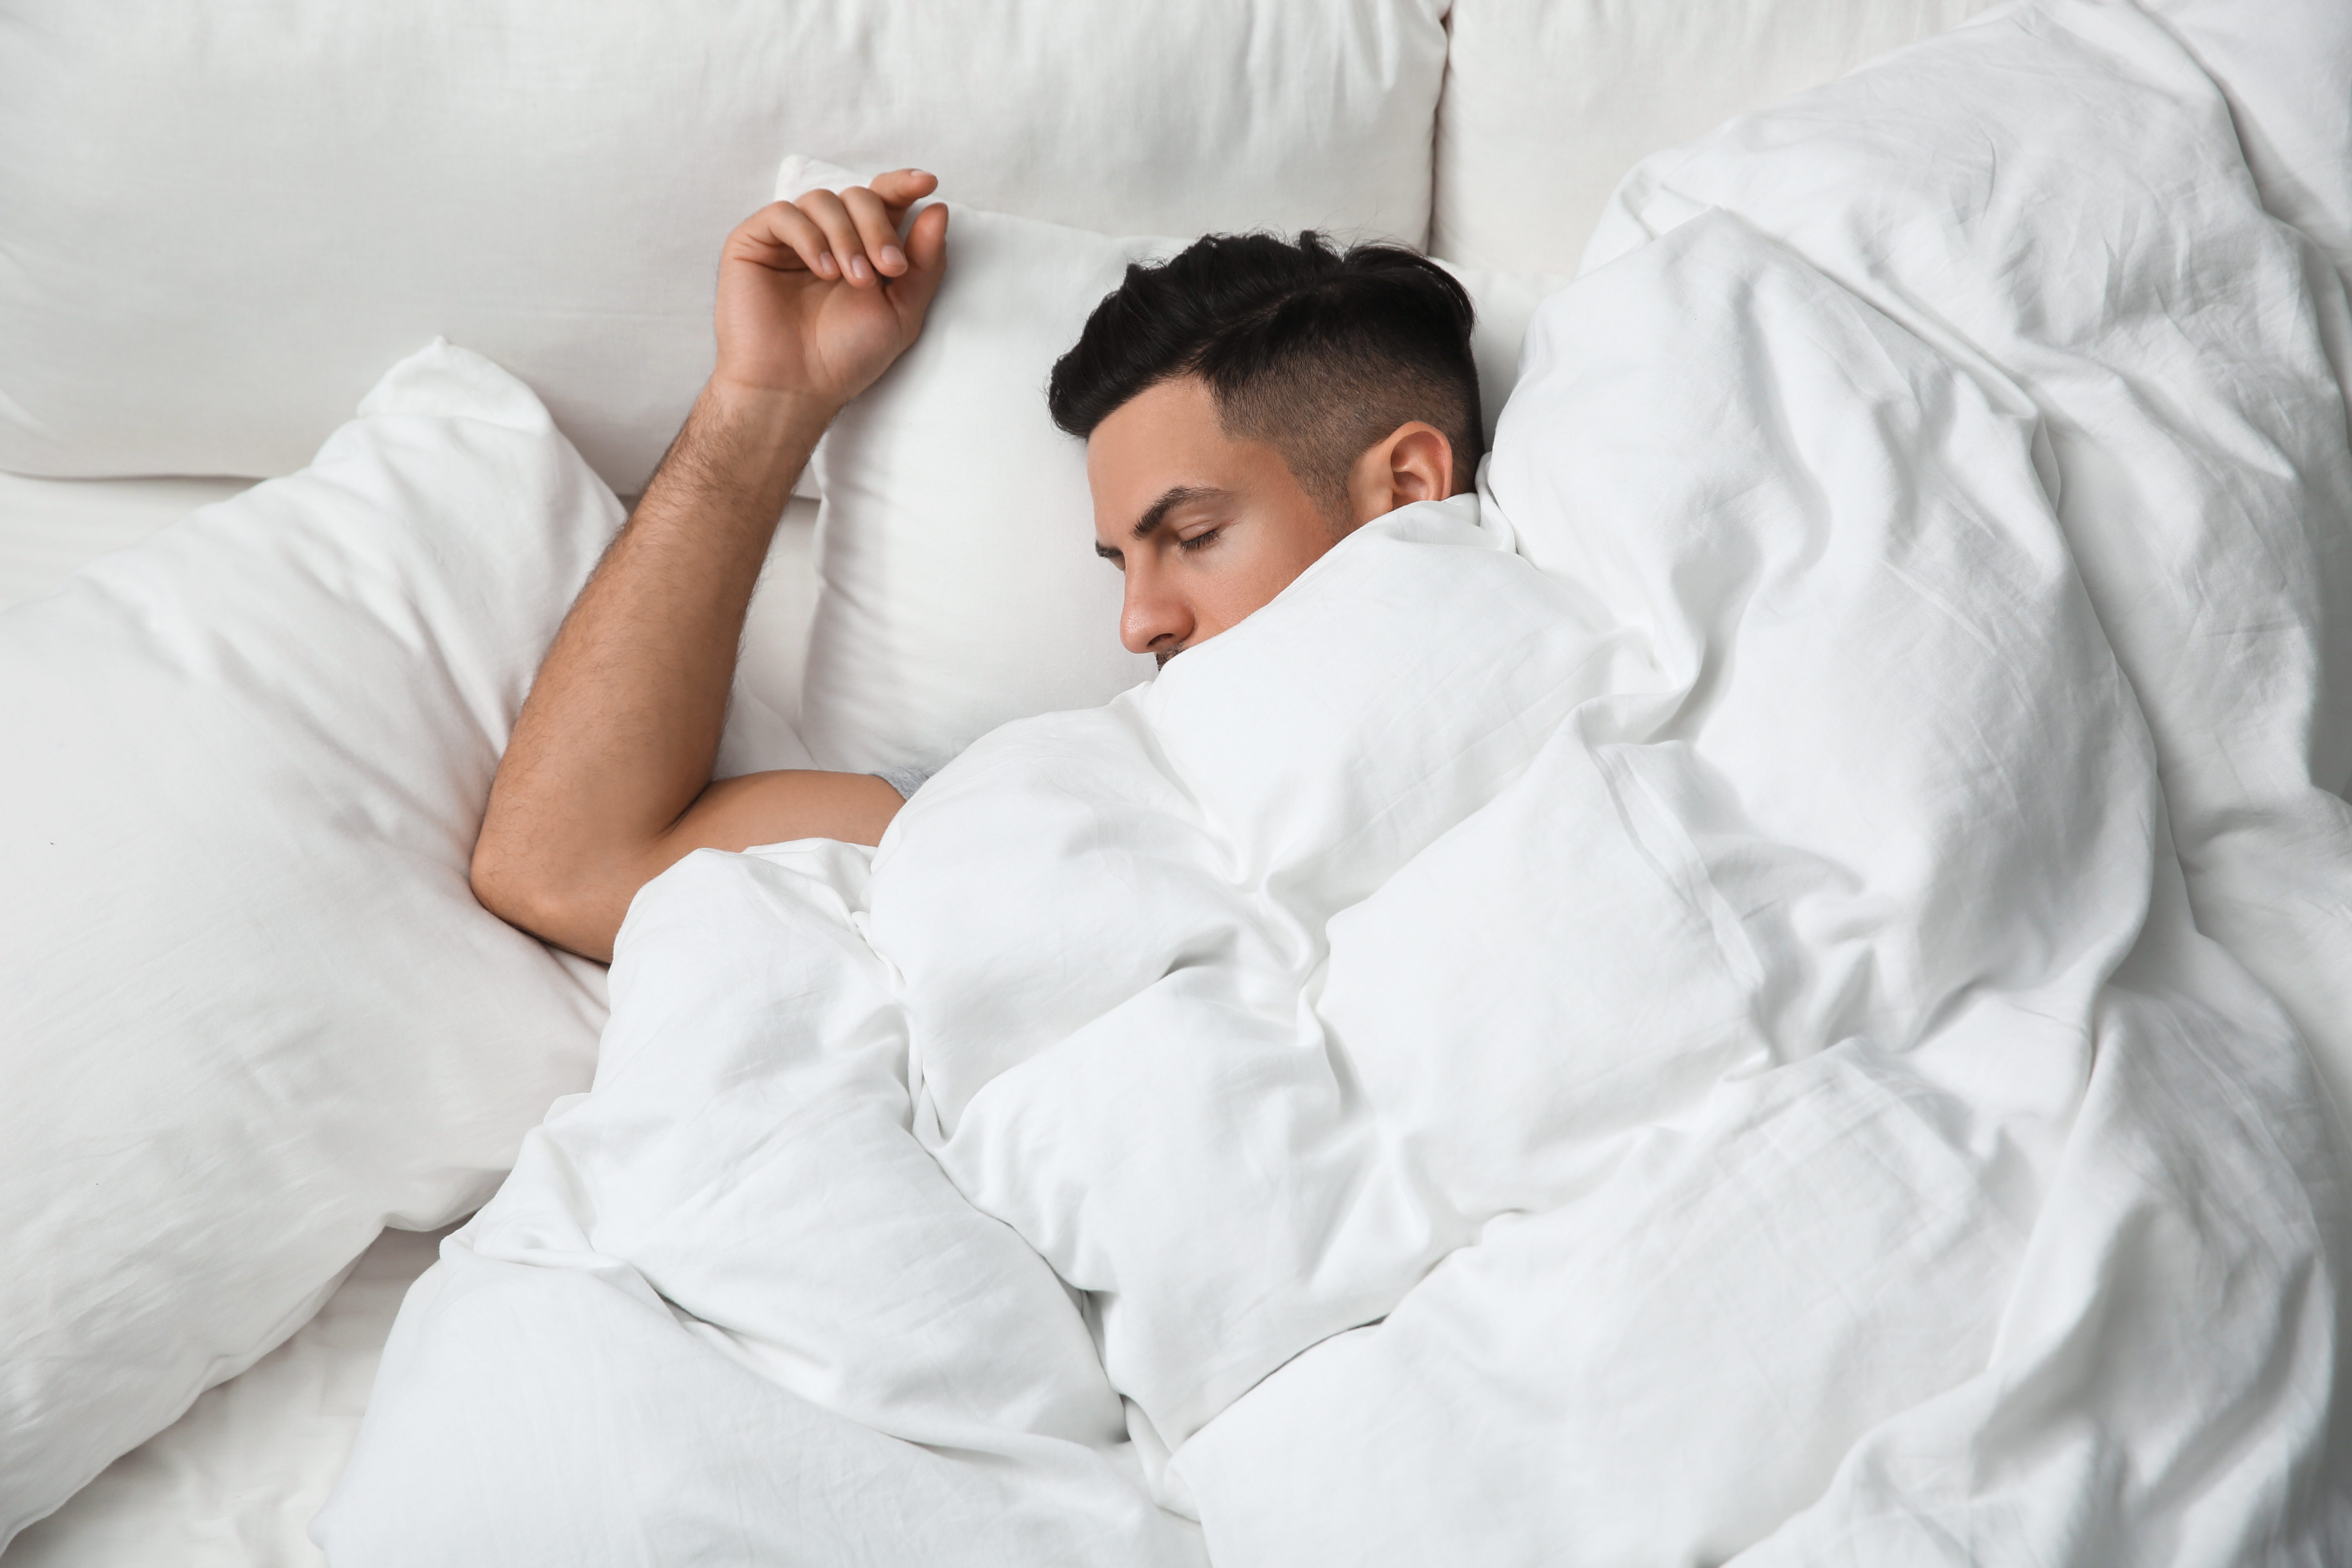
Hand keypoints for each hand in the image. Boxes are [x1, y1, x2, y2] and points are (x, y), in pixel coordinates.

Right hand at [710, 169, 949, 413]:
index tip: (927, 183)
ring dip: (846, 237)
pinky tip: (823, 270)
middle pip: (858, 196)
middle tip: (887, 270)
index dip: (903, 184)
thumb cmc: (847, 356)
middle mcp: (828, 236)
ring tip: (852, 280)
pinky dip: (809, 237)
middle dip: (879, 228)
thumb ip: (924, 262)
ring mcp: (791, 238)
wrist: (797, 386)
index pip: (883, 199)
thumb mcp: (903, 311)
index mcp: (863, 247)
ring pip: (823, 200)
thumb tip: (939, 208)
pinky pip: (784, 214)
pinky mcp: (754, 241)